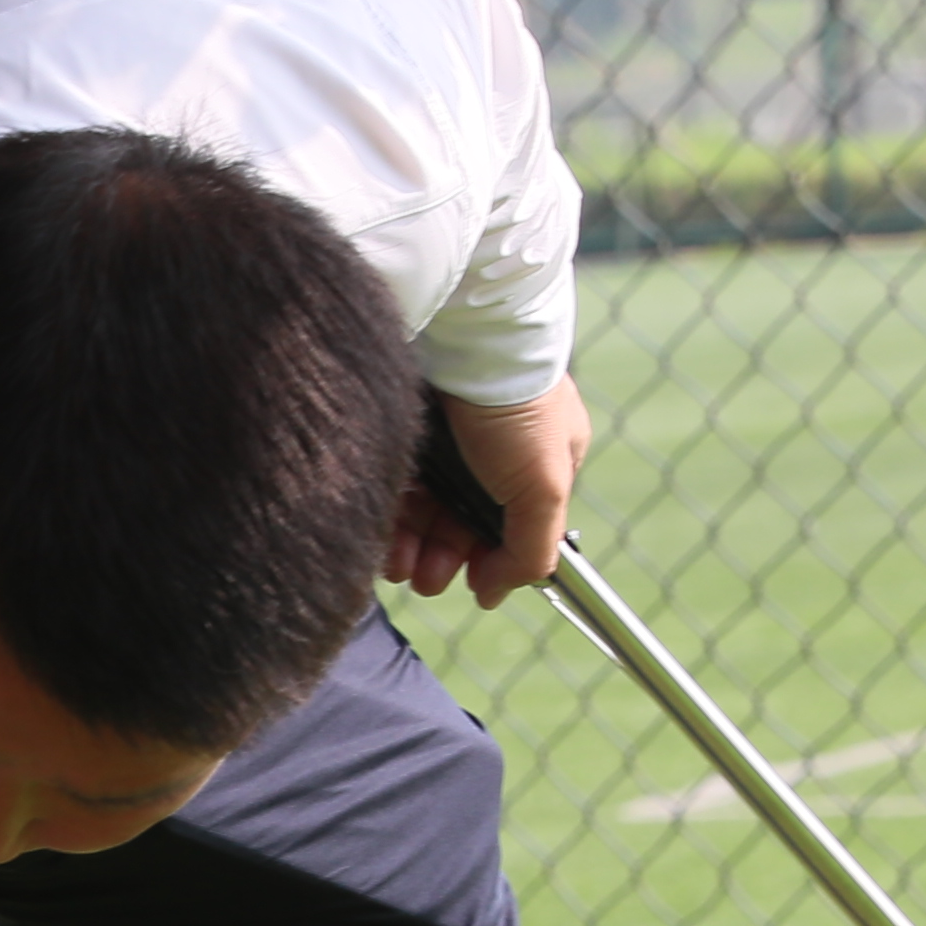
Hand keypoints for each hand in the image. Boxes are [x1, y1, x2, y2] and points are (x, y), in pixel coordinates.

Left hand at [385, 377, 591, 609]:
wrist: (465, 333)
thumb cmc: (515, 406)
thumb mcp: (544, 486)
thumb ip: (531, 549)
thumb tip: (499, 592)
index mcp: (542, 460)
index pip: (513, 524)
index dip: (489, 558)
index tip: (471, 582)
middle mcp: (494, 451)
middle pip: (462, 521)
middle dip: (443, 559)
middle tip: (425, 580)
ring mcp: (446, 438)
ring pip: (424, 508)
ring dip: (411, 547)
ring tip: (398, 565)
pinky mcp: (406, 428)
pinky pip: (394, 484)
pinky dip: (388, 515)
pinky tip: (381, 535)